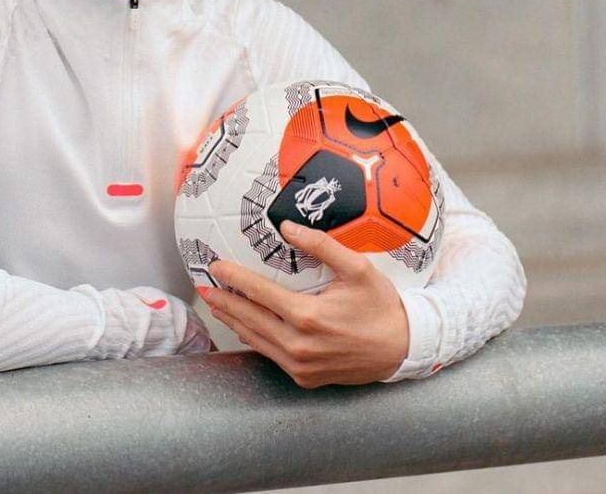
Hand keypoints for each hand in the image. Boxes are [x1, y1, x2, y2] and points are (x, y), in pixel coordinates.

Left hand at [202, 220, 408, 386]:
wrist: (402, 350)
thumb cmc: (381, 306)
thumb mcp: (357, 269)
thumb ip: (321, 246)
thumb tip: (287, 227)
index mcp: (308, 317)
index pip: (259, 293)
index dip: (234, 278)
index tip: (215, 267)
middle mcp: (299, 345)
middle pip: (248, 318)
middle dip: (223, 301)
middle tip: (203, 286)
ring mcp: (300, 366)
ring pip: (255, 340)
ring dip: (233, 320)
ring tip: (215, 304)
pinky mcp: (304, 378)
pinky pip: (270, 354)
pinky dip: (253, 338)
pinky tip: (244, 325)